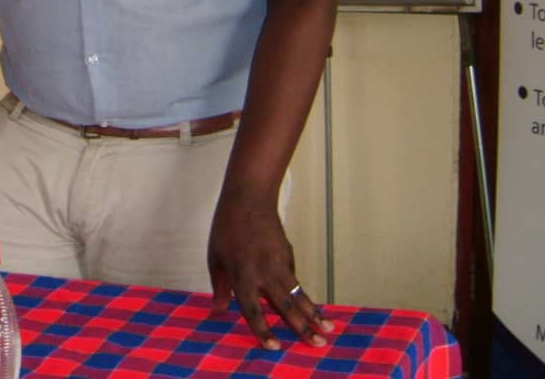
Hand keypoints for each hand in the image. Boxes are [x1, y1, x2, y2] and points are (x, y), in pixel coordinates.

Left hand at [208, 188, 333, 349]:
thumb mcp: (215, 257)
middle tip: (319, 344)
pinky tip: (306, 304)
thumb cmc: (226, 226)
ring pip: (298, 293)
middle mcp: (264, 271)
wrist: (249, 196)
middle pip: (286, 305)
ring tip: (328, 328)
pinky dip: (299, 293)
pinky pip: (293, 278)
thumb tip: (217, 313)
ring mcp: (279, 261)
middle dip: (303, 327)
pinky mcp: (288, 253)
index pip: (253, 310)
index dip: (263, 330)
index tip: (275, 347)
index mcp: (242, 274)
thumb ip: (220, 287)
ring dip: (313, 312)